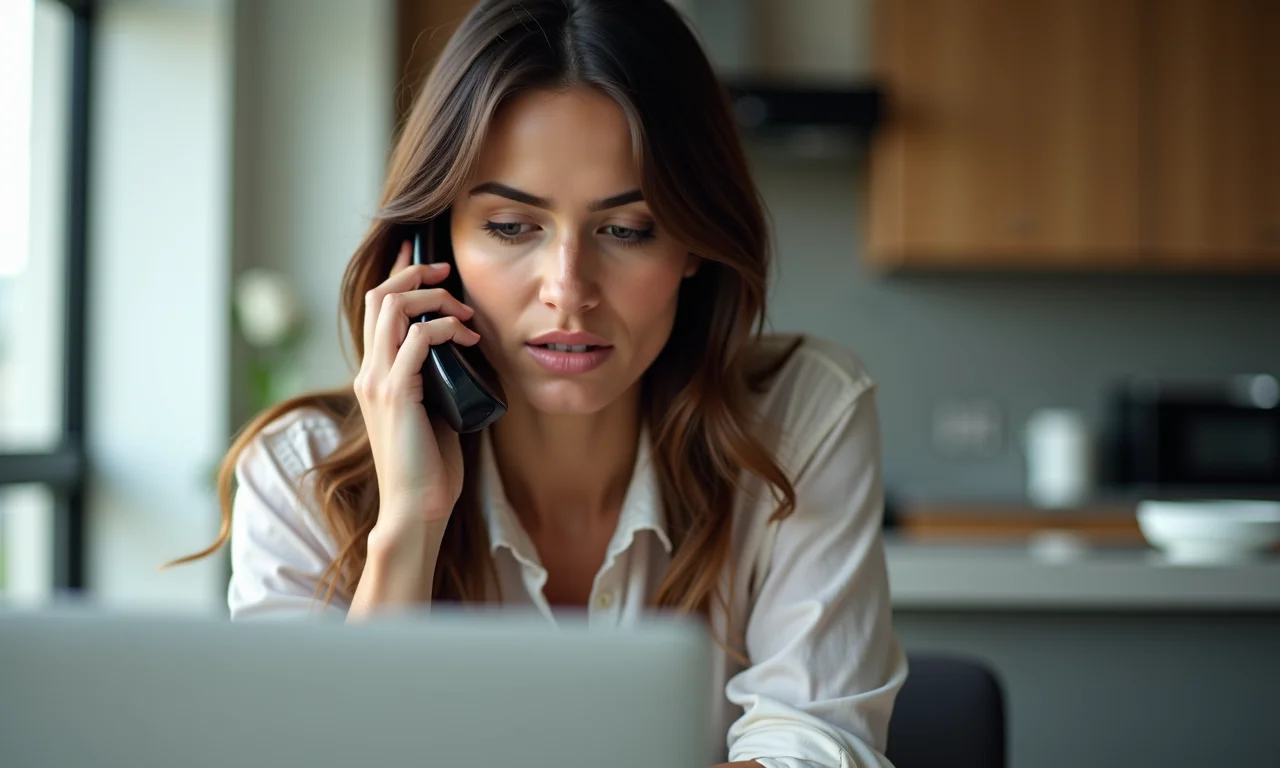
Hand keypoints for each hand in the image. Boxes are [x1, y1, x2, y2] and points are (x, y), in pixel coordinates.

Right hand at [353, 239, 479, 529]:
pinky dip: (442, 328)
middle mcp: (368, 372)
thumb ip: (437, 378)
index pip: (375, 308)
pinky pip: (414, 340)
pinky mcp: (396, 393)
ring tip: (463, 311)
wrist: (416, 508)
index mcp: (374, 374)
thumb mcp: (434, 409)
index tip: (426, 257)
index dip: (397, 274)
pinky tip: (465, 339)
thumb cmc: (430, 466)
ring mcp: (378, 381)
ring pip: (391, 308)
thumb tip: (462, 351)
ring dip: (432, 297)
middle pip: (379, 296)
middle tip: (449, 272)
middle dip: (415, 272)